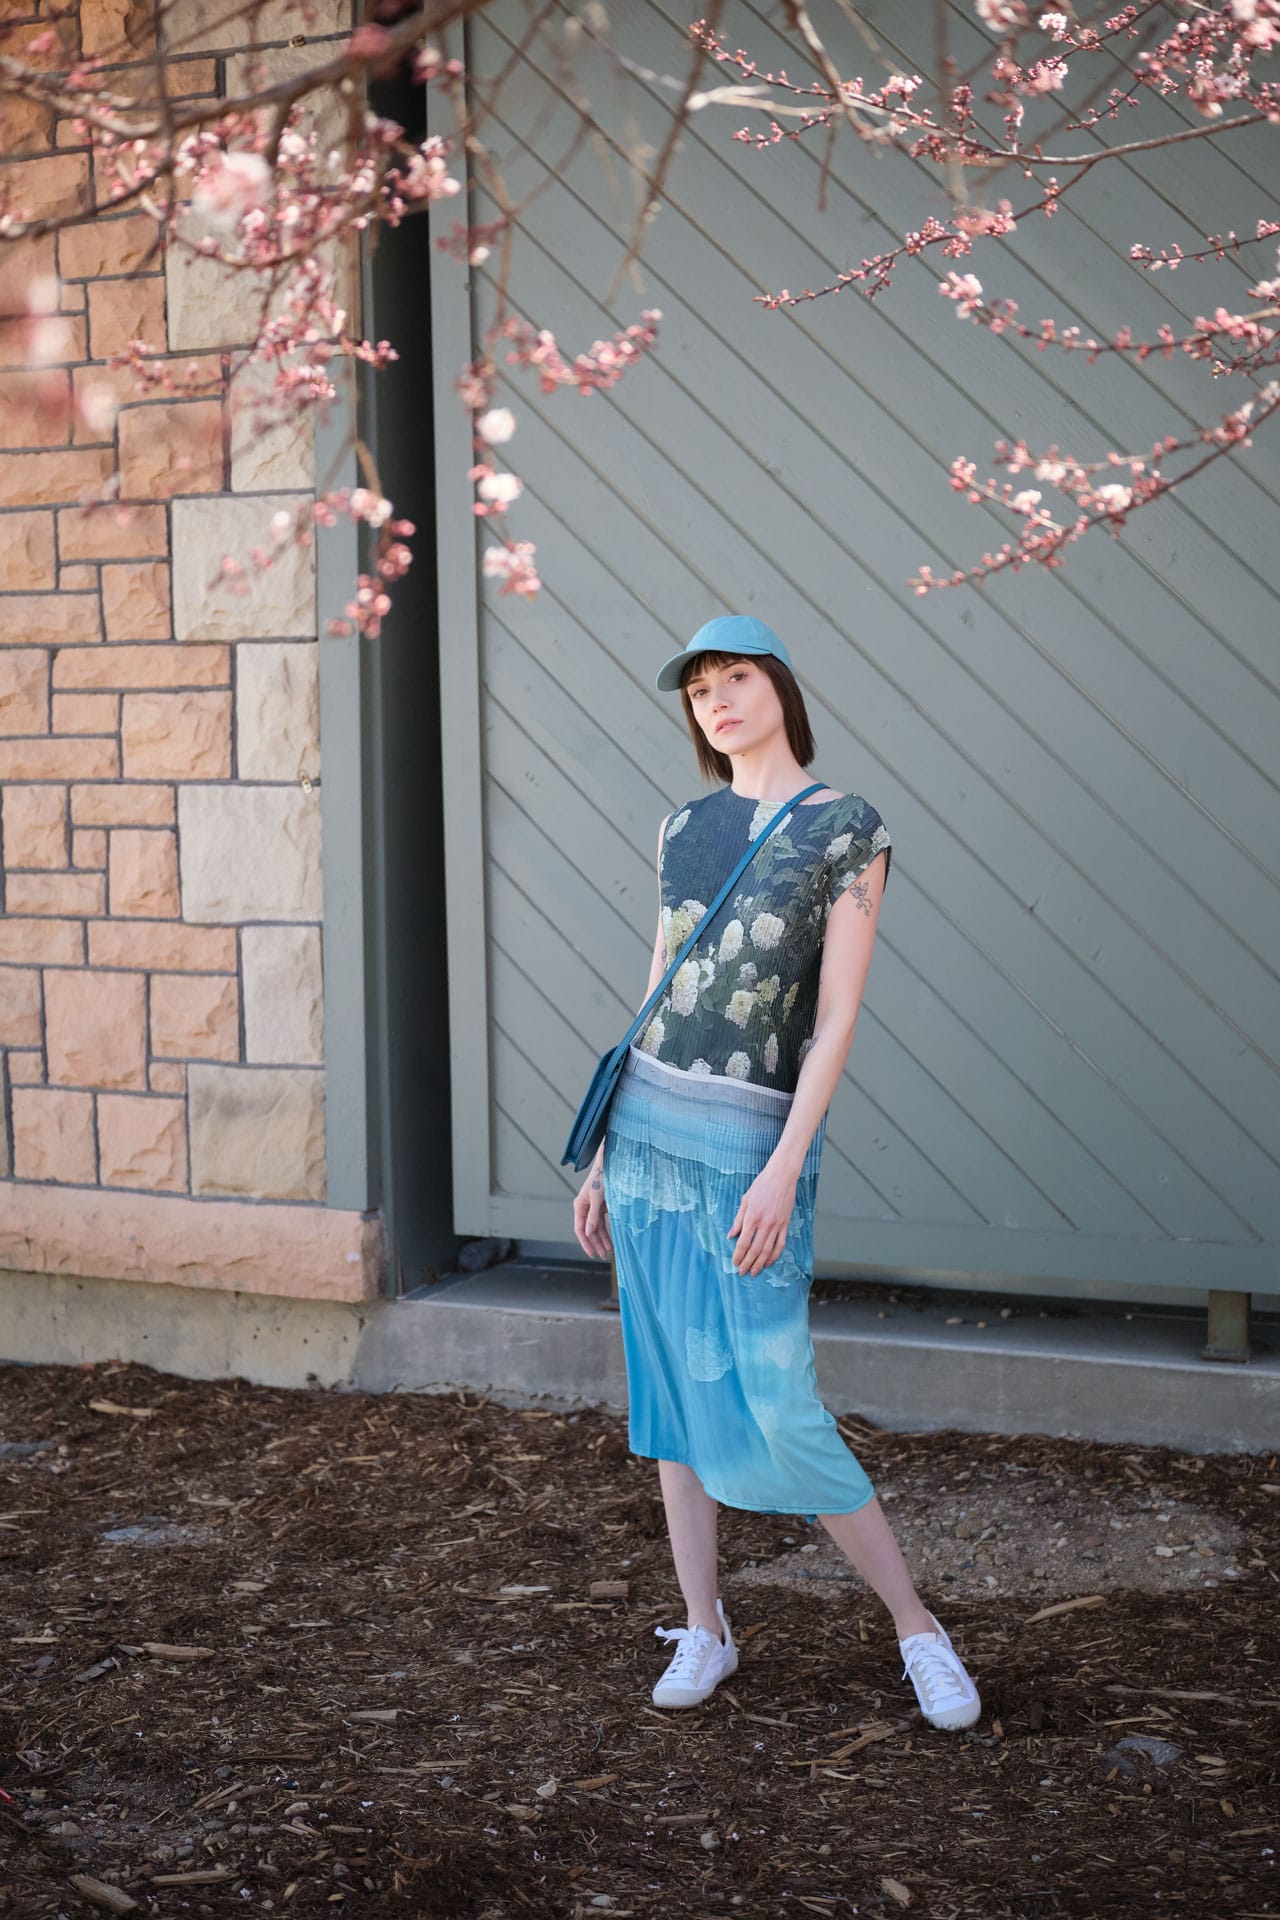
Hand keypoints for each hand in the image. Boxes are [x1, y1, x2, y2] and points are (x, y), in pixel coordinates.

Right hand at [573, 1152, 612, 1260]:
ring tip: (608, 1252)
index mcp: (579, 1207)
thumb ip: (593, 1216)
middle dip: (595, 1244)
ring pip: (596, 1229)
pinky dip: (606, 1232)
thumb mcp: (597, 1198)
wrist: (609, 1165)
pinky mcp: (601, 1207)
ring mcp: (593, 1209)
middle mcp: (585, 1209)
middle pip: (588, 1231)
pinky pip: (602, 1223)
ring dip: (601, 1240)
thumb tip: (589, 1233)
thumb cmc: (601, 1178)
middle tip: (602, 1256)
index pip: (580, 1229)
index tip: (592, 1254)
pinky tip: (611, 1241)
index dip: (585, 1243)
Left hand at [727, 1157, 798, 1275]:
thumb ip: (738, 1220)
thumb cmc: (761, 1185)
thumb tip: (731, 1236)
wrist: (782, 1176)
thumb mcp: (745, 1200)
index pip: (743, 1242)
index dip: (738, 1255)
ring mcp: (777, 1225)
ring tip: (754, 1272)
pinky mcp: (785, 1224)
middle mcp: (765, 1223)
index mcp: (752, 1216)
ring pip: (767, 1250)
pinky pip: (780, 1244)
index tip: (735, 1262)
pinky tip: (769, 1262)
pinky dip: (774, 1255)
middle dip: (748, 1263)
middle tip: (742, 1272)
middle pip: (755, 1249)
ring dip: (760, 1263)